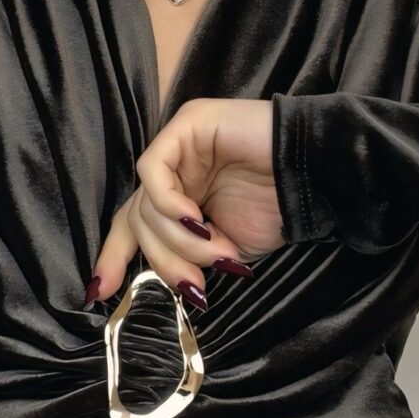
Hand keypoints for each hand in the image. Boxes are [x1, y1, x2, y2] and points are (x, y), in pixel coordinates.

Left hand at [92, 97, 282, 301]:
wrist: (318, 174)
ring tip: (216, 252)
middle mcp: (175, 167)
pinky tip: (198, 221)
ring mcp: (179, 142)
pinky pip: (154, 171)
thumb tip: (169, 281)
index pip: (133, 223)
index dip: (113, 256)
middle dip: (161, 260)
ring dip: (179, 241)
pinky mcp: (188, 124)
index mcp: (182, 194)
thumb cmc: (280, 209)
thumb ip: (191, 256)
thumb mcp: (226, 248)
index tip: (100, 293)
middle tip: (193, 286)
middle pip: (137, 219)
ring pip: (145, 203)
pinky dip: (170, 205)